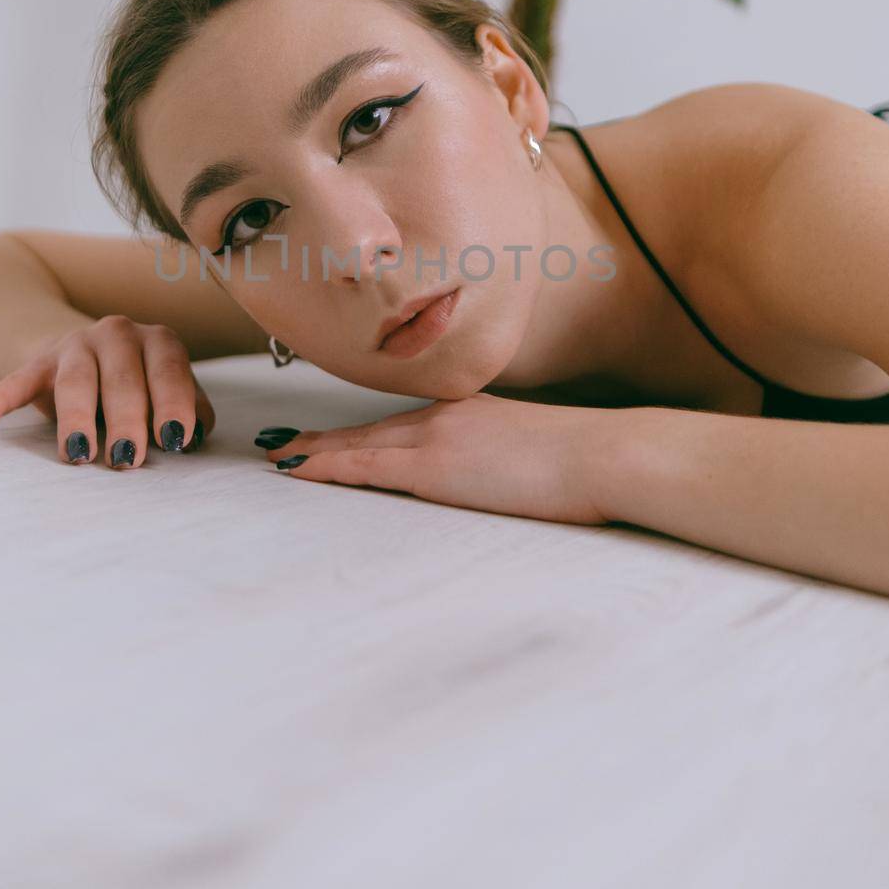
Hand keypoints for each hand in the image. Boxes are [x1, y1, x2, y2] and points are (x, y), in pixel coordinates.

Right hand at [0, 314, 216, 468]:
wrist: (92, 353)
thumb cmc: (145, 386)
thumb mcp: (170, 392)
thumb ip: (189, 410)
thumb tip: (192, 438)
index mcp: (158, 341)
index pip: (169, 370)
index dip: (173, 404)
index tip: (175, 440)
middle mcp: (117, 333)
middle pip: (122, 377)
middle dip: (127, 419)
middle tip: (128, 459)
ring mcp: (74, 346)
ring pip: (75, 380)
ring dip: (77, 418)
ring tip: (79, 454)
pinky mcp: (38, 364)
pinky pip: (15, 382)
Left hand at [259, 391, 622, 526]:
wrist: (609, 455)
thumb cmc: (595, 461)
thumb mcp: (546, 451)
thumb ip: (516, 456)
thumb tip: (510, 475)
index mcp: (474, 413)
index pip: (405, 424)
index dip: (366, 433)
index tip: (337, 439)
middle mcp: (448, 415)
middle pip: (373, 430)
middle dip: (327, 439)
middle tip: (284, 445)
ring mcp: (439, 437)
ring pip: (362, 444)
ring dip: (317, 450)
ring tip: (280, 457)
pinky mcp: (437, 466)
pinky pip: (367, 466)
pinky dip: (328, 465)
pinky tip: (299, 468)